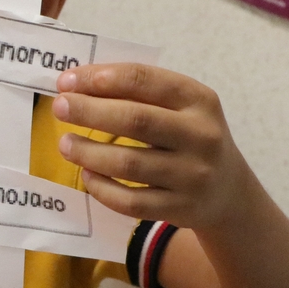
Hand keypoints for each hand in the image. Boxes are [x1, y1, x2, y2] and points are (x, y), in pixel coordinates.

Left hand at [51, 64, 251, 229]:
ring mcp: (192, 176)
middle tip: (60, 107)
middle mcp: (201, 136)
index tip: (67, 80)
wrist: (228, 191)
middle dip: (90, 111)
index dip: (101, 78)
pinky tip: (87, 175)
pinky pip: (131, 201)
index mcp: (199, 100)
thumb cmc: (190, 137)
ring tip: (65, 143)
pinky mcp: (180, 209)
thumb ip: (139, 93)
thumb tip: (77, 84)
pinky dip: (102, 188)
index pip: (144, 80)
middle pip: (136, 120)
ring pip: (129, 164)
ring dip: (89, 152)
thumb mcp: (181, 107)